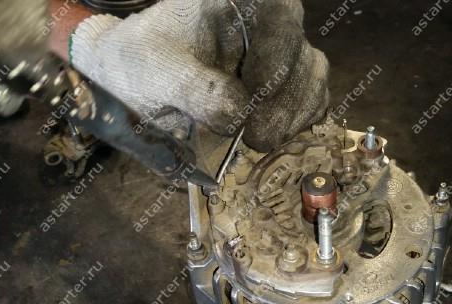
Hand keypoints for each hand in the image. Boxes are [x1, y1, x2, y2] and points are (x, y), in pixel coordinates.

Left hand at [70, 0, 329, 151]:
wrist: (139, 81)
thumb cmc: (145, 63)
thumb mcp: (158, 72)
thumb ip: (196, 89)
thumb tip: (239, 114)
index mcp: (235, 2)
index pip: (278, 11)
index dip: (278, 49)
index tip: (257, 90)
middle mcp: (265, 23)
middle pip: (299, 52)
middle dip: (283, 100)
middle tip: (256, 138)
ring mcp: (281, 54)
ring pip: (312, 78)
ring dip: (292, 117)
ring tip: (259, 141)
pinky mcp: (288, 85)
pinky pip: (312, 100)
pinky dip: (298, 123)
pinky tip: (274, 137)